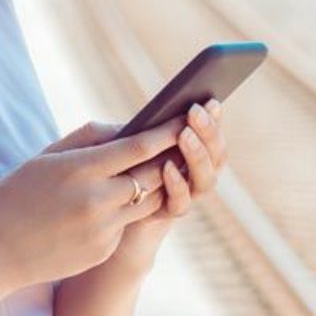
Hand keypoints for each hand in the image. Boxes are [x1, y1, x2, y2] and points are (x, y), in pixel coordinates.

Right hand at [0, 115, 186, 288]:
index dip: (166, 132)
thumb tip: (128, 127)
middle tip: (185, 141)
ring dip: (155, 185)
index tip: (184, 117)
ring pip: (148, 201)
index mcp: (80, 168)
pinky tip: (118, 203)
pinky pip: (127, 225)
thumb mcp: (47, 155)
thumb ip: (91, 137)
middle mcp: (96, 200)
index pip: (138, 147)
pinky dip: (127, 211)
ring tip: (160, 168)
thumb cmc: (17, 194)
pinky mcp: (103, 251)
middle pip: (153, 174)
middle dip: (170, 157)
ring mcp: (102, 229)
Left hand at [107, 99, 228, 271]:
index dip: (214, 119)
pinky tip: (167, 167)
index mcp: (188, 150)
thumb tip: (154, 113)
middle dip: (208, 132)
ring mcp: (183, 195)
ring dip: (197, 155)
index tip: (210, 99)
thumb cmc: (111, 170)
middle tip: (195, 111)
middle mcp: (193, 173)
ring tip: (184, 134)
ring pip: (206, 179)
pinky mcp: (166, 214)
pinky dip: (177, 184)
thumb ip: (139, 130)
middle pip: (216, 154)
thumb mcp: (122, 143)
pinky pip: (181, 203)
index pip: (211, 134)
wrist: (99, 216)